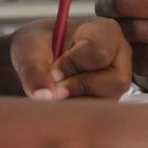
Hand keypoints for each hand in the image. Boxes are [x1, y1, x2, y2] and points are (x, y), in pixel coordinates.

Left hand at [10, 17, 130, 100]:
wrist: (34, 62)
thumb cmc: (37, 46)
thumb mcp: (28, 49)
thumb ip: (34, 69)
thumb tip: (44, 97)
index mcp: (105, 32)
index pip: (99, 52)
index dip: (73, 64)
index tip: (53, 69)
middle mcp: (119, 57)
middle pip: (115, 81)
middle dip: (79, 86)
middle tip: (55, 85)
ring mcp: (116, 82)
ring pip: (107, 102)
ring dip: (77, 101)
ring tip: (57, 91)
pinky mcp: (109, 102)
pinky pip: (99, 116)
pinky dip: (76, 112)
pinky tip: (63, 101)